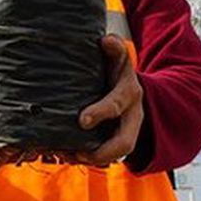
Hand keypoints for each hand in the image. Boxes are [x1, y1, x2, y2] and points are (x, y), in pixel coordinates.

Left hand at [75, 35, 143, 166]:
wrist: (130, 87)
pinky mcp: (116, 141)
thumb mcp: (118, 56)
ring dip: (92, 159)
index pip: (118, 104)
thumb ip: (114, 48)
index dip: (102, 112)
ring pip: (116, 156)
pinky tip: (68, 156)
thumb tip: (106, 40)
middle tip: (78, 153)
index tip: (82, 120)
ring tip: (69, 157)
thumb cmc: (117, 69)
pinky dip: (87, 159)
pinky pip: (106, 157)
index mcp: (130, 93)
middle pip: (125, 142)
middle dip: (103, 151)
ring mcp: (127, 131)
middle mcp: (132, 116)